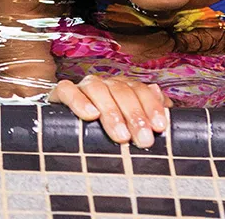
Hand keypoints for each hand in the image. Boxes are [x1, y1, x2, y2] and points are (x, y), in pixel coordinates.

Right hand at [48, 75, 170, 148]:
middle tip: (143, 140)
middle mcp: (104, 84)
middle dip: (134, 116)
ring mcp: (82, 87)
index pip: (140, 89)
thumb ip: (147, 111)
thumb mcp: (130, 126)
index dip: (151, 107)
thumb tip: (163, 99)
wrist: (67, 135)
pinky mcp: (61, 93)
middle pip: (121, 91)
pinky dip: (79, 100)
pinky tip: (90, 115)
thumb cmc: (104, 132)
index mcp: (122, 88)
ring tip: (121, 136)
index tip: (159, 127)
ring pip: (97, 89)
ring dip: (111, 112)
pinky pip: (67, 90)